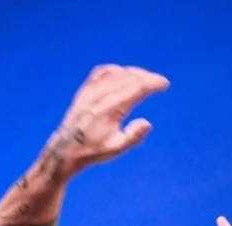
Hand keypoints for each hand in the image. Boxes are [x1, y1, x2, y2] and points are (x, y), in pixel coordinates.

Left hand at [39, 65, 169, 180]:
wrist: (66, 148)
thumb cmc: (93, 150)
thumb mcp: (115, 149)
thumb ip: (133, 136)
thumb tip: (147, 123)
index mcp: (110, 108)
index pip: (136, 87)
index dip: (153, 83)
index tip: (164, 84)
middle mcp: (101, 95)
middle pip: (129, 76)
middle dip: (147, 76)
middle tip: (158, 82)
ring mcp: (91, 90)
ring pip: (116, 72)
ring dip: (133, 72)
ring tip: (145, 78)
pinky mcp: (85, 90)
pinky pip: (101, 72)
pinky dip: (116, 70)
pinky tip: (123, 74)